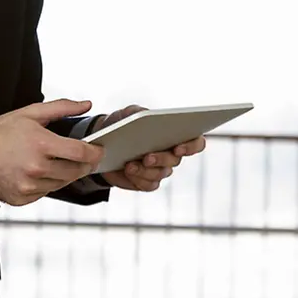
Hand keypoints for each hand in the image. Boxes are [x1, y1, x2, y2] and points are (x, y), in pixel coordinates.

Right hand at [0, 99, 105, 205]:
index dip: (95, 152)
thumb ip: (62, 108)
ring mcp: (30, 186)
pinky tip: (43, 172)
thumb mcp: (31, 113)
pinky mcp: (24, 198)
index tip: (98, 150)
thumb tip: (85, 104)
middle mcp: (36, 168)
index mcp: (41, 144)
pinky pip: (47, 192)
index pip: (80, 153)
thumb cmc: (2, 133)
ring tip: (62, 162)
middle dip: (85, 164)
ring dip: (68, 174)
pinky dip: (50, 183)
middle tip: (85, 157)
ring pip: (64, 183)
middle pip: (76, 171)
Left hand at [93, 104, 207, 191]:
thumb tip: (143, 115)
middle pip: (176, 160)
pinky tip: (128, 172)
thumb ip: (136, 112)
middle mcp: (171, 154)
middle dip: (162, 159)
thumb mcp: (126, 115)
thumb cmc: (120, 126)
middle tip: (147, 157)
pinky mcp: (147, 182)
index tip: (179, 147)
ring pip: (161, 174)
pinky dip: (138, 179)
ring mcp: (160, 170)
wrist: (102, 145)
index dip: (192, 146)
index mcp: (173, 135)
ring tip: (129, 165)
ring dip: (145, 170)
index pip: (196, 142)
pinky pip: (148, 184)